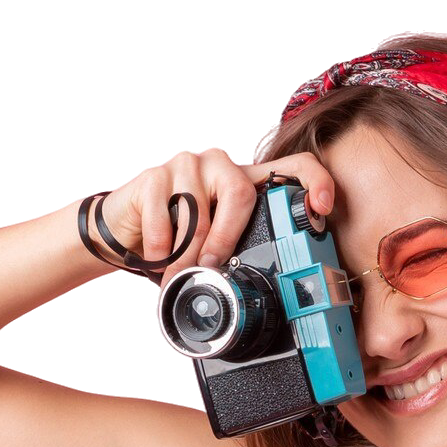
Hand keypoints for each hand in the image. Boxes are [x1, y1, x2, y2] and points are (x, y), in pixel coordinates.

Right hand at [88, 141, 339, 274]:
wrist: (125, 228)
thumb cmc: (179, 234)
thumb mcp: (218, 238)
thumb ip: (245, 244)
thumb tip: (283, 283)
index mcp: (246, 178)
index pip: (293, 167)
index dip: (314, 182)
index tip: (320, 208)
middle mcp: (221, 162)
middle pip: (240, 194)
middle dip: (226, 239)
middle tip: (211, 266)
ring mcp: (187, 163)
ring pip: (198, 213)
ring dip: (186, 253)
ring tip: (177, 272)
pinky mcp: (154, 173)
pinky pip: (163, 217)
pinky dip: (160, 246)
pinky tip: (155, 254)